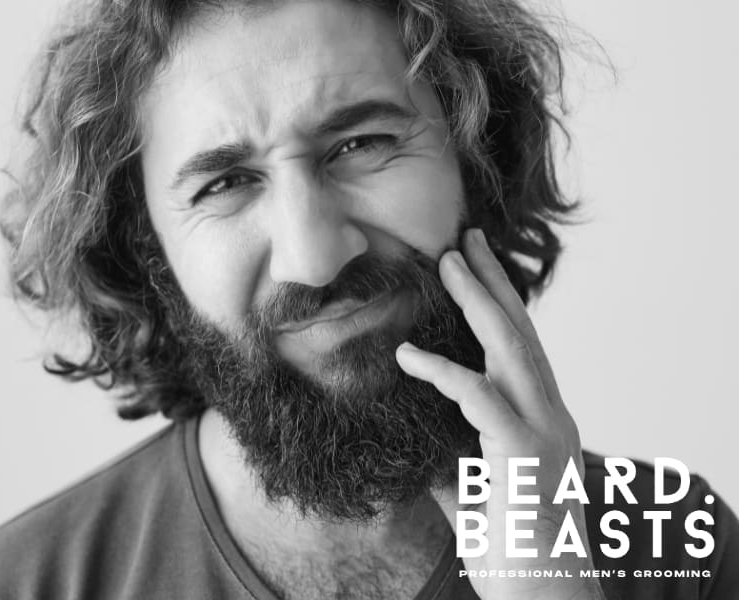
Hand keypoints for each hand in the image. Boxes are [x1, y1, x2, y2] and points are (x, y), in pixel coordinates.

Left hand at [395, 228, 603, 599]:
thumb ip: (450, 466)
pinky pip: (479, 400)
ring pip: (511, 351)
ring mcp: (543, 434)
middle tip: (465, 240)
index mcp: (542, 424)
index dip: (498, 307)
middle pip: (521, 335)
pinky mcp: (524, 457)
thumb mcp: (471, 498)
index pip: (521, 351)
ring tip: (449, 261)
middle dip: (492, 284)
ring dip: (478, 303)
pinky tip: (408, 355)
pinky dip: (443, 373)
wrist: (543, 597)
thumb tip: (416, 447)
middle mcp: (550, 419)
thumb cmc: (513, 555)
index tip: (474, 271)